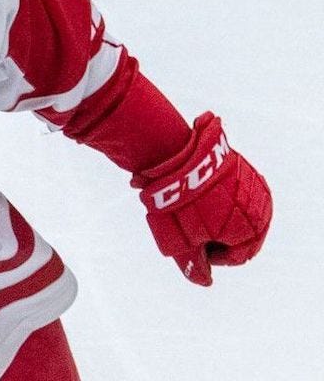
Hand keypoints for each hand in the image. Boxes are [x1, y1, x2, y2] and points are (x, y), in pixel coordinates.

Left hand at [130, 112, 271, 285]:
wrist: (179, 158)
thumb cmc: (181, 205)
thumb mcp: (182, 242)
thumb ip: (195, 265)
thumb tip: (204, 281)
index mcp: (251, 232)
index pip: (236, 256)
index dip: (212, 255)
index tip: (194, 243)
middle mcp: (261, 210)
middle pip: (242, 235)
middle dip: (218, 236)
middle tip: (193, 226)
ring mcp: (256, 188)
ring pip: (241, 213)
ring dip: (222, 215)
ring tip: (195, 208)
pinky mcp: (246, 170)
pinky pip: (238, 192)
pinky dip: (223, 197)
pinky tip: (202, 192)